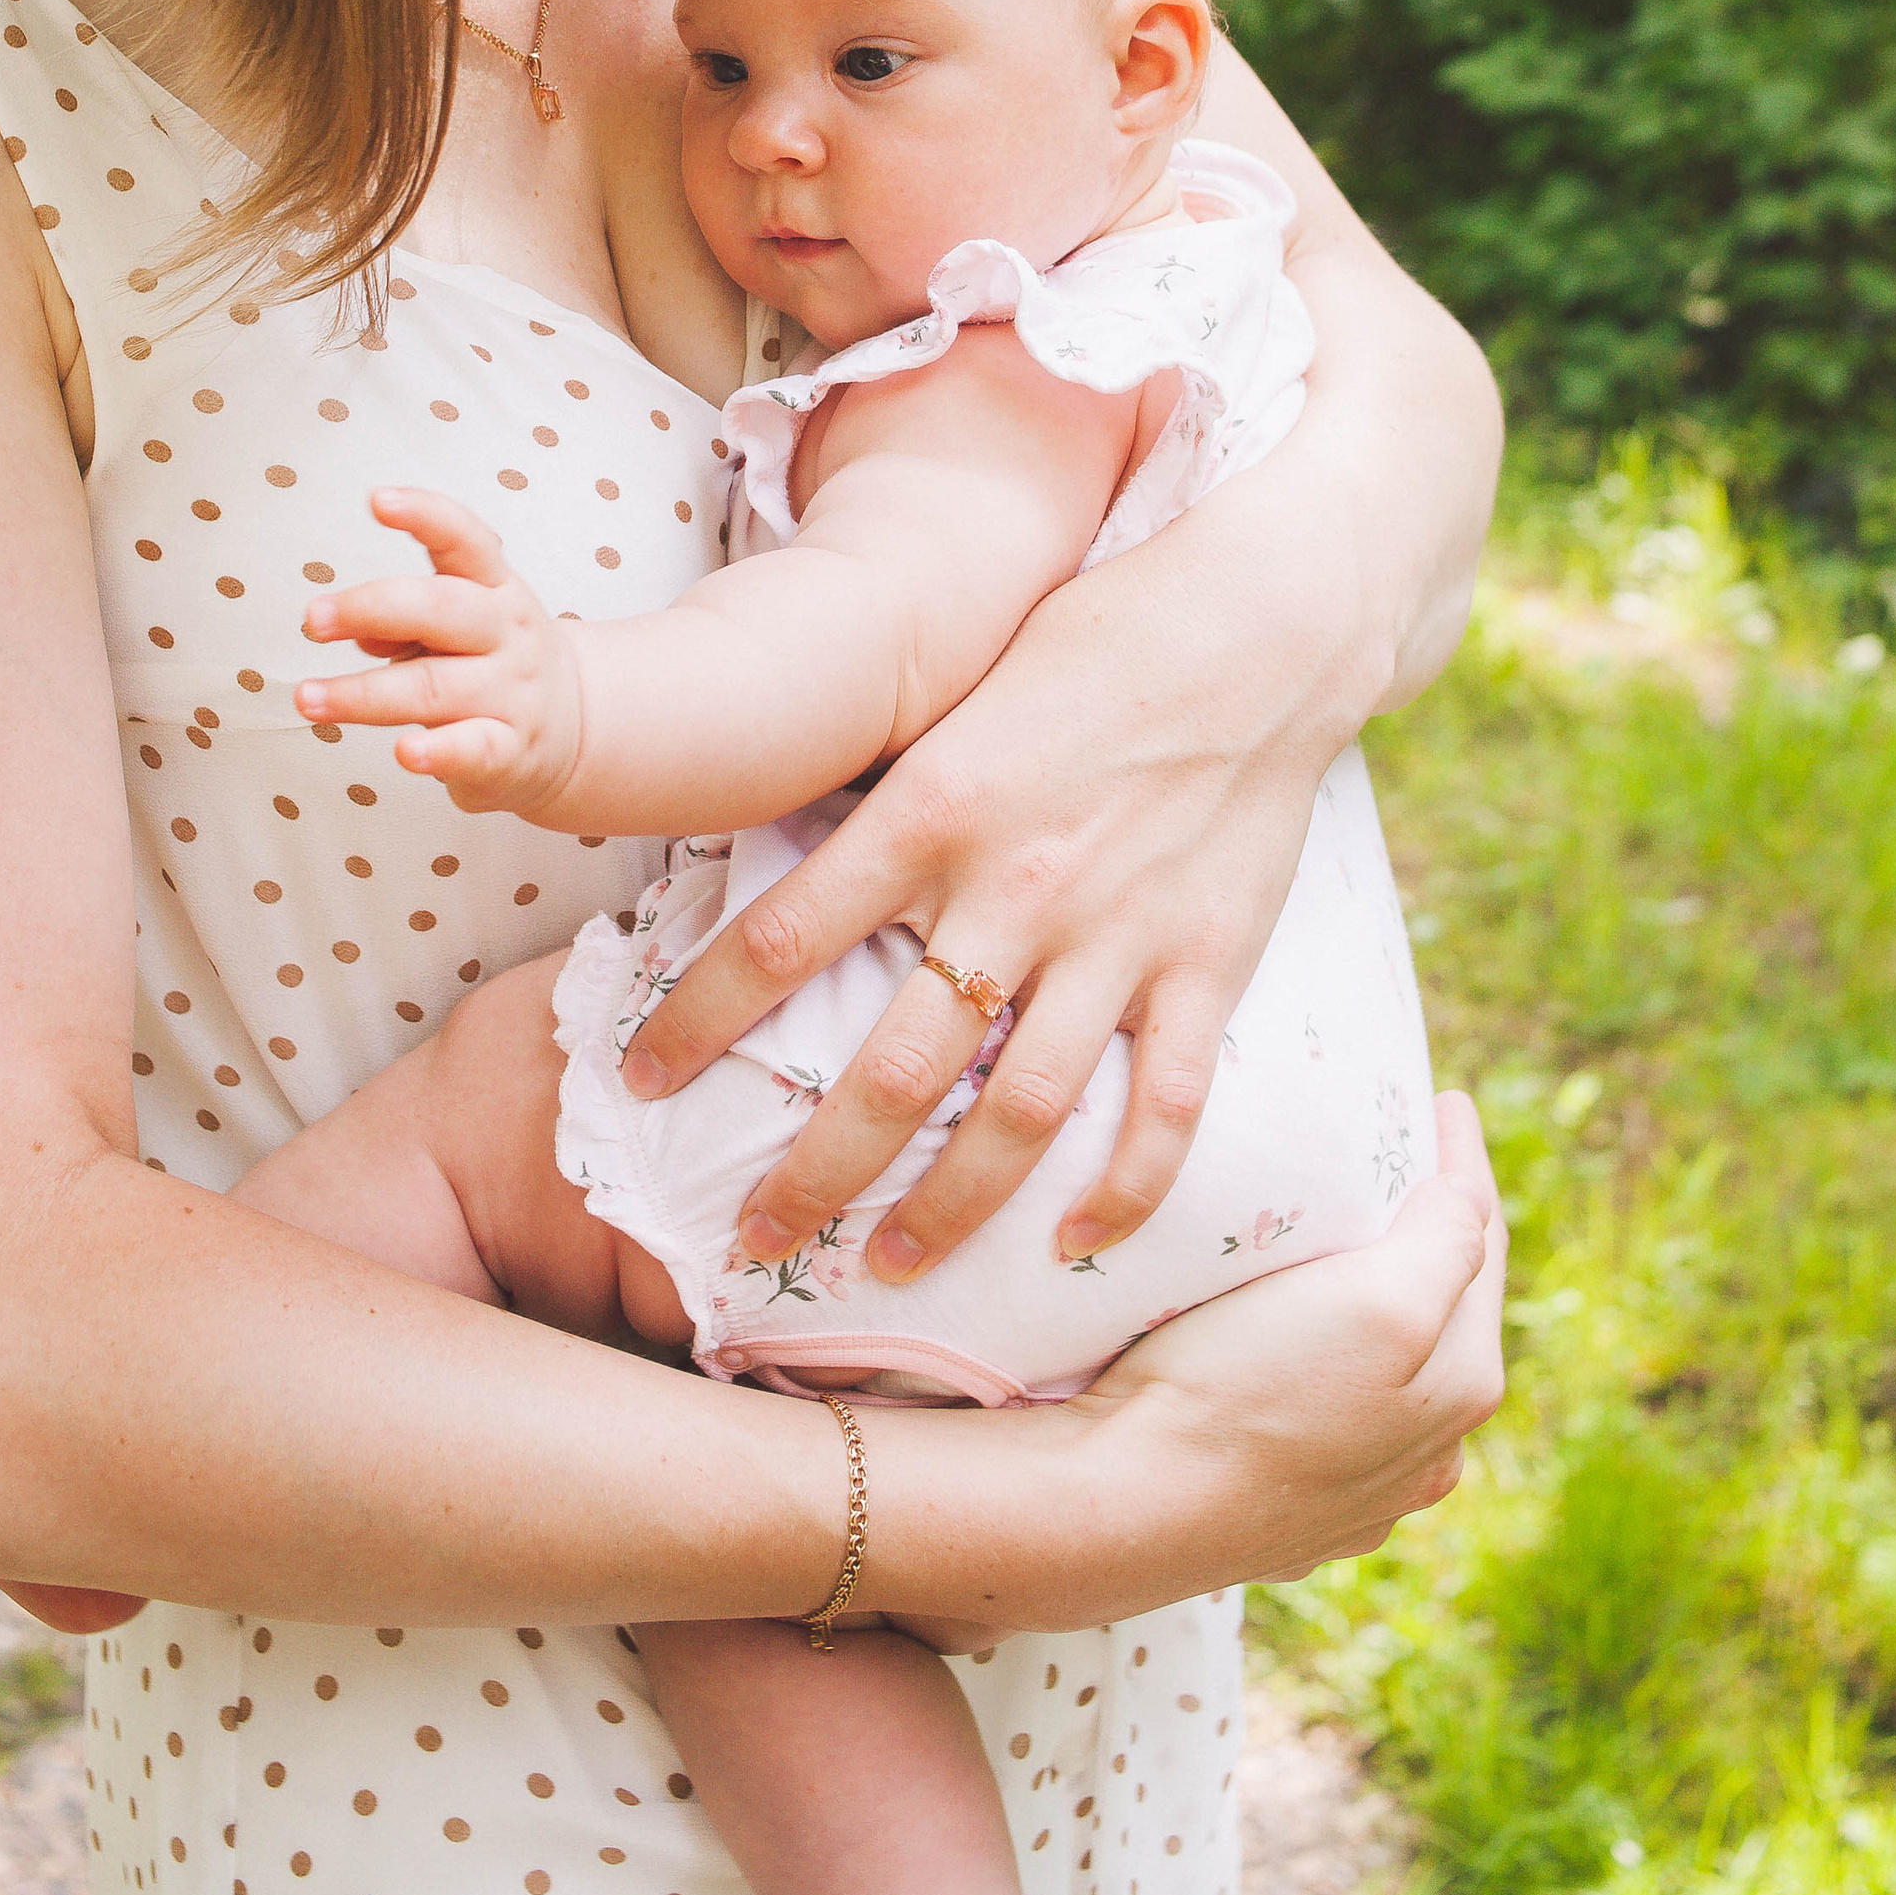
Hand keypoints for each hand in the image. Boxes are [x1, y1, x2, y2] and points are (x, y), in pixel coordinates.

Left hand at [295, 488, 587, 815]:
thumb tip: (358, 631)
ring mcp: (512, 692)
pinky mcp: (511, 750)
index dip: (425, 515)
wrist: (575, 727)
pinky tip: (404, 753)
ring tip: (308, 699)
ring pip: (434, 686)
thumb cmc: (494, 664)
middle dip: (370, 610)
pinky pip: (473, 749)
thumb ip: (406, 620)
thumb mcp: (461, 626)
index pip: (466, 540)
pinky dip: (437, 752)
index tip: (378, 500)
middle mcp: (508, 632)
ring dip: (362, 694)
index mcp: (496, 587)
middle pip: (441, 609)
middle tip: (313, 619)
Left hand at [623, 504, 1364, 1275]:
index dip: (696, 1024)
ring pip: (1017, 1113)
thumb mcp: (955, 703)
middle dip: (812, 1173)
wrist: (1255, 627)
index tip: (640, 1083)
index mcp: (931, 809)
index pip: (780, 940)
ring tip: (890, 1267)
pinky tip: (1072, 1240)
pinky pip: (1162, 1107)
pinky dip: (1121, 1189)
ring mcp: (1116, 938)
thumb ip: (886, 800)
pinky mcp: (1205, 965)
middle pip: (890, 1070)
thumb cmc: (1088, 644)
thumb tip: (790, 874)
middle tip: (754, 1237)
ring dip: (947, 1208)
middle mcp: (1013, 888)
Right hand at [1084, 1096, 1505, 1593]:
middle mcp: (1422, 1454)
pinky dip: (1317, 1363)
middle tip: (1394, 1158)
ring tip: (1334, 1243)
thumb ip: (1446, 1242)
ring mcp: (1353, 1493)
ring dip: (1371, 1306)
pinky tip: (1285, 1345)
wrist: (1126, 1504)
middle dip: (1426, 1235)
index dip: (1465, 1161)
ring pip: (1380, 1368)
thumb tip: (1465, 1199)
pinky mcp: (1281, 1511)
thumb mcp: (1379, 1300)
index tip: (1443, 1097)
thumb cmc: (1248, 1389)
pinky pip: (1318, 1412)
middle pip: (1440, 1310)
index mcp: (1461, 1389)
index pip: (1482, 1244)